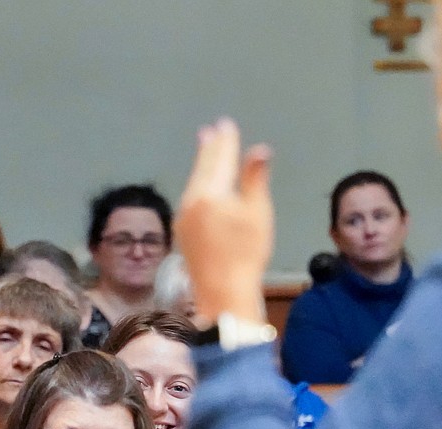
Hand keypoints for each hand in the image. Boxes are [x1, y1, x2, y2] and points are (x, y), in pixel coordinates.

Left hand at [174, 118, 273, 323]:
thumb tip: (259, 150)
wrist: (223, 292)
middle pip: (203, 169)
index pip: (220, 160)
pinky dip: (197, 184)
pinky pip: (190, 199)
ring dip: (201, 164)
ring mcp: (184, 218)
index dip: (226, 141)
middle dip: (209, 148)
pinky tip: (200, 185)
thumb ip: (254, 178)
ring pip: (194, 183)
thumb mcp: (257, 213)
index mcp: (210, 193)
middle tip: (211, 129)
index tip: (226, 124)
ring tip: (204, 146)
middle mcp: (191, 201)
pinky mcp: (182, 232)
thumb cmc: (247, 253)